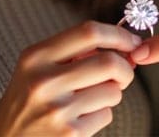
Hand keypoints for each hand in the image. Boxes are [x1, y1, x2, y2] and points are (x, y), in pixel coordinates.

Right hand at [0, 20, 141, 136]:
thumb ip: (72, 51)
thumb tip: (120, 44)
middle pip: (109, 63)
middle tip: (123, 74)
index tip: (132, 42)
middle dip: (125, 69)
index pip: (89, 32)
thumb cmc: (27, 100)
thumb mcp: (36, 66)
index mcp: (36, 56)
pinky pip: (106, 115)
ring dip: (111, 94)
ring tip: (90, 98)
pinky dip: (101, 114)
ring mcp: (58, 110)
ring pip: (113, 91)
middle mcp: (44, 81)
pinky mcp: (70, 134)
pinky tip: (81, 117)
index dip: (118, 35)